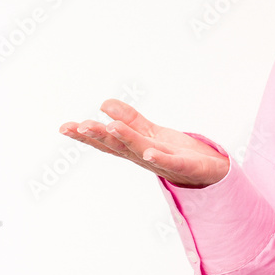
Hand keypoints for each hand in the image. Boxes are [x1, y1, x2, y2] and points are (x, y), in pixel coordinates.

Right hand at [59, 99, 229, 187]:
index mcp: (134, 148)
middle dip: (99, 136)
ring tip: (111, 127)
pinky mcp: (185, 164)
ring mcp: (164, 161)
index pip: (107, 141)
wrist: (209, 171)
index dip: (86, 135)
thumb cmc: (175, 152)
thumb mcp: (150, 132)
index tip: (65, 127)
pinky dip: (160, 158)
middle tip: (80, 126)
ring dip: (126, 139)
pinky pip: (171, 161)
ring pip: (141, 149)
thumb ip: (130, 119)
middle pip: (119, 145)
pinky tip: (150, 152)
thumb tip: (104, 104)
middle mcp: (144, 156)